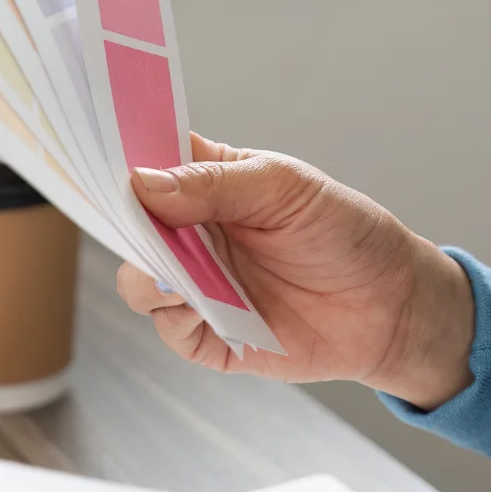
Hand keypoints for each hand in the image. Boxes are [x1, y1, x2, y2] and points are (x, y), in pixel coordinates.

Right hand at [113, 135, 475, 406]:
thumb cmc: (347, 233)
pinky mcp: (211, 335)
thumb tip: (144, 183)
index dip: (119, 159)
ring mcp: (198, 285)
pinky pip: (171, 329)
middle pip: (130, 227)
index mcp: (207, 181)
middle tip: (133, 220)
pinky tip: (198, 305)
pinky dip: (176, 317)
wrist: (392, 305)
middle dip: (123, 223)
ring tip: (174, 270)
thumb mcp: (285, 189)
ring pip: (139, 281)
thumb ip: (214, 184)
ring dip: (148, 274)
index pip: (146, 161)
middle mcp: (193, 233)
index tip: (98, 155)